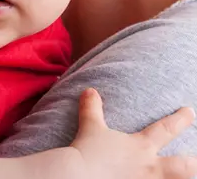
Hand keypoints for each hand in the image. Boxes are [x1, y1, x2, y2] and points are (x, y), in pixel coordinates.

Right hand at [70, 88, 196, 178]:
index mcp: (140, 146)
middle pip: (184, 166)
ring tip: (189, 177)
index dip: (181, 120)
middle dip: (196, 163)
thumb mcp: (90, 127)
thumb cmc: (86, 151)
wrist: (76, 175)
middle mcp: (149, 167)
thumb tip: (90, 90)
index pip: (166, 129)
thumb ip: (92, 109)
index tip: (190, 112)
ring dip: (184, 178)